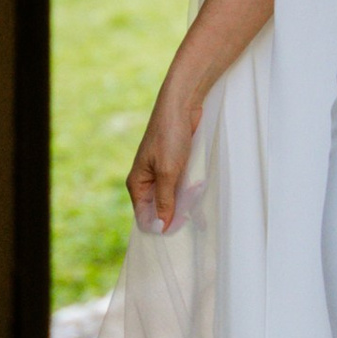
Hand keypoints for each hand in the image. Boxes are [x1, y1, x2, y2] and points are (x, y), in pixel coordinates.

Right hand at [127, 73, 203, 235]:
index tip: (177, 232)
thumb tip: (161, 227)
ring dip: (184, 205)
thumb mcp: (168, 172)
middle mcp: (146, 181)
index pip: (144, 216)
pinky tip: (199, 197)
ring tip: (199, 214)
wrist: (182, 105)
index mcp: (137, 183)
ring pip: (171, 199)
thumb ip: (165, 200)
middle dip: (174, 216)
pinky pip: (180, 187)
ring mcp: (161, 174)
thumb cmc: (170, 136)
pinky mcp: (174, 167)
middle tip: (192, 224)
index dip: (159, 225)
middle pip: (158, 209)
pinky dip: (189, 193)